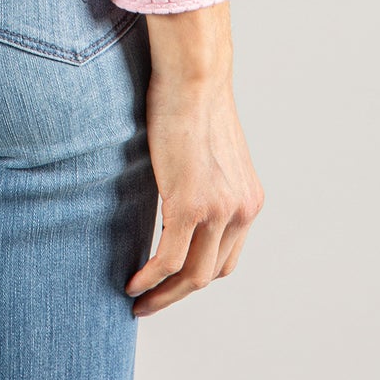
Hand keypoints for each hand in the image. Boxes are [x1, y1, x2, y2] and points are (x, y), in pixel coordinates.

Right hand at [126, 2, 263, 316]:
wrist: (194, 76)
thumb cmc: (191, 100)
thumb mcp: (207, 150)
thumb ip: (201, 179)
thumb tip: (176, 190)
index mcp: (248, 200)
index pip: (225, 255)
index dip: (196, 274)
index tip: (170, 282)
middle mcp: (240, 210)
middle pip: (211, 273)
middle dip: (179, 294)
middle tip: (151, 302)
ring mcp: (217, 210)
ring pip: (192, 275)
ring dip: (164, 295)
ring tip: (138, 301)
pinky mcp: (190, 205)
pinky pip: (169, 258)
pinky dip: (150, 278)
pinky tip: (131, 282)